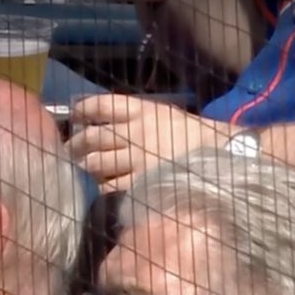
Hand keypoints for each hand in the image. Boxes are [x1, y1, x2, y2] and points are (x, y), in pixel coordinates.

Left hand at [69, 94, 233, 190]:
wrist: (225, 159)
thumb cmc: (198, 139)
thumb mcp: (168, 117)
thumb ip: (138, 120)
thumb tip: (106, 130)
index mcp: (145, 111)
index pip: (102, 104)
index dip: (82, 109)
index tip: (74, 115)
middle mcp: (136, 132)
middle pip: (93, 136)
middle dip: (76, 144)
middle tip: (68, 151)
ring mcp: (137, 159)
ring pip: (96, 162)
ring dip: (84, 166)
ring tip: (78, 171)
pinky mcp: (141, 183)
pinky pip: (110, 186)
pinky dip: (100, 187)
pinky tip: (96, 189)